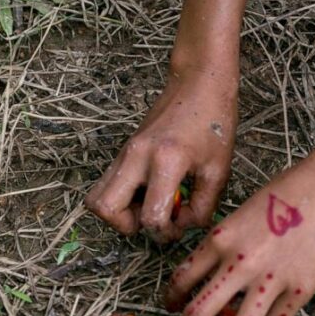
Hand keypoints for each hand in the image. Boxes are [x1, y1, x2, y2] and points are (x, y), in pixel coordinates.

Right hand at [85, 67, 237, 241]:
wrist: (198, 82)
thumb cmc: (214, 121)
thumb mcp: (218, 170)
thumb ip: (202, 206)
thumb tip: (184, 225)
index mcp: (166, 161)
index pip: (151, 217)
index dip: (165, 233)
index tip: (179, 226)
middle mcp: (137, 157)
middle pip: (105, 209)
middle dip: (127, 226)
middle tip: (152, 219)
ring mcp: (125, 153)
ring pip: (96, 197)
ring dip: (118, 212)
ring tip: (147, 206)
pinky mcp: (123, 151)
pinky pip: (106, 184)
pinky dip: (121, 198)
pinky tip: (147, 192)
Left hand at [163, 160, 314, 315]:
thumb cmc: (284, 194)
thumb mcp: (239, 215)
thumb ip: (223, 248)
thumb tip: (212, 281)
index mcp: (219, 241)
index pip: (181, 280)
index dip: (171, 300)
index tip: (171, 307)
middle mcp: (239, 265)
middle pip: (197, 314)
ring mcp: (270, 281)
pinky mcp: (299, 291)